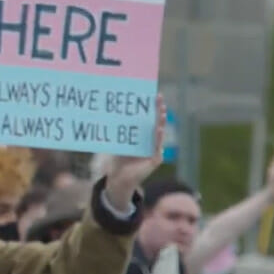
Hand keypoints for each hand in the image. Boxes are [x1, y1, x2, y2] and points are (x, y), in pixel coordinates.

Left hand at [105, 93, 166, 208]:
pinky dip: (158, 138)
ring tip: (161, 112)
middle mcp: (150, 142)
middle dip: (159, 111)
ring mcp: (154, 150)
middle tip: (159, 98)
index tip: (153, 95)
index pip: (149, 119)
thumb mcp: (119, 142)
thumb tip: (112, 112)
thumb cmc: (118, 160)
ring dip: (161, 122)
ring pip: (159, 133)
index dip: (151, 108)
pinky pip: (157, 147)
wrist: (118, 178)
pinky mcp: (155, 160)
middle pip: (156, 123)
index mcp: (143, 136)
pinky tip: (158, 129)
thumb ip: (119, 130)